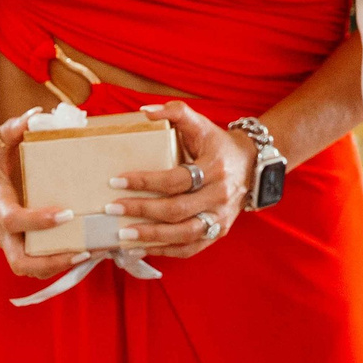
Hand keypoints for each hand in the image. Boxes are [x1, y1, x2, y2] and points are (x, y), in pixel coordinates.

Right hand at [0, 114, 94, 279]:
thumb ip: (15, 128)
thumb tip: (39, 116)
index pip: (15, 220)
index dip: (38, 221)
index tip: (66, 213)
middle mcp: (1, 229)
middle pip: (20, 261)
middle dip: (52, 261)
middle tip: (84, 249)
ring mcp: (9, 240)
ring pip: (29, 268)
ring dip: (60, 265)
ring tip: (95, 252)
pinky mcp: (19, 244)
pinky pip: (36, 262)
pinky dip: (59, 262)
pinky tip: (89, 250)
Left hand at [103, 101, 253, 258]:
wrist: (251, 164)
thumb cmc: (218, 144)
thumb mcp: (202, 124)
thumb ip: (176, 112)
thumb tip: (146, 112)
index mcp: (215, 168)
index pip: (176, 179)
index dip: (145, 182)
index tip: (116, 181)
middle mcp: (220, 195)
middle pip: (177, 209)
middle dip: (141, 210)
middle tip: (111, 208)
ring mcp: (221, 216)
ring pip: (183, 233)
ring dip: (150, 236)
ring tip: (122, 234)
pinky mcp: (219, 231)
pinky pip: (191, 248)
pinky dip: (165, 250)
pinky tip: (141, 247)